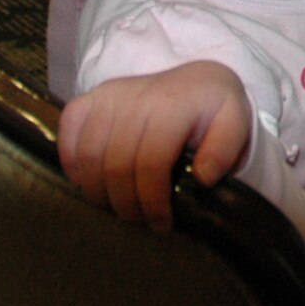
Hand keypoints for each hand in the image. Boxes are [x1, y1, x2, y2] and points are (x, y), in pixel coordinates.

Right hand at [58, 60, 250, 234]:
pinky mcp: (90, 97)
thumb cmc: (214, 111)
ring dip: (99, 192)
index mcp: (175, 104)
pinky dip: (73, 164)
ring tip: (119, 207)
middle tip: (140, 221)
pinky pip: (68, 133)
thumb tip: (203, 177)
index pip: (151, 162)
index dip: (152, 201)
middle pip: (116, 164)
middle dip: (126, 204)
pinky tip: (92, 183)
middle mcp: (137, 96)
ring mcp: (109, 94)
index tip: (161, 223)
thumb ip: (225, 149)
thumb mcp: (236, 125)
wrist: (196, 81)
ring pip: (88, 155)